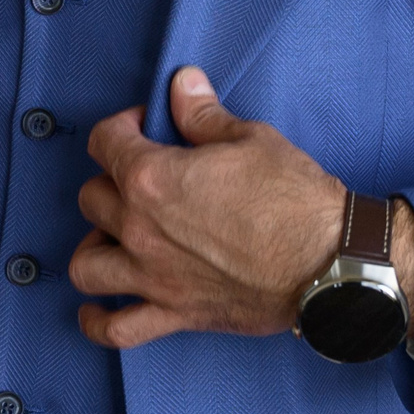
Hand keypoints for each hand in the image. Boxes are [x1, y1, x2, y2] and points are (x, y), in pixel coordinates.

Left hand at [71, 68, 413, 351]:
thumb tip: (182, 84)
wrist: (327, 262)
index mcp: (152, 178)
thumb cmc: (293, 198)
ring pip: (86, 265)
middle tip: (144, 178)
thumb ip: (204, 114)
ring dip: (95, 246)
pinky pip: (116, 329)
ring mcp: (152, 277)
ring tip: (116, 237)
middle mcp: (140, 229)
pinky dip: (98, 322)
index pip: (105, 141)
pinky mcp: (174, 314)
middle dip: (113, 180)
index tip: (146, 127)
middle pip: (92, 198)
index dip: (123, 125)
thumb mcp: (251, 139)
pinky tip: (97, 309)